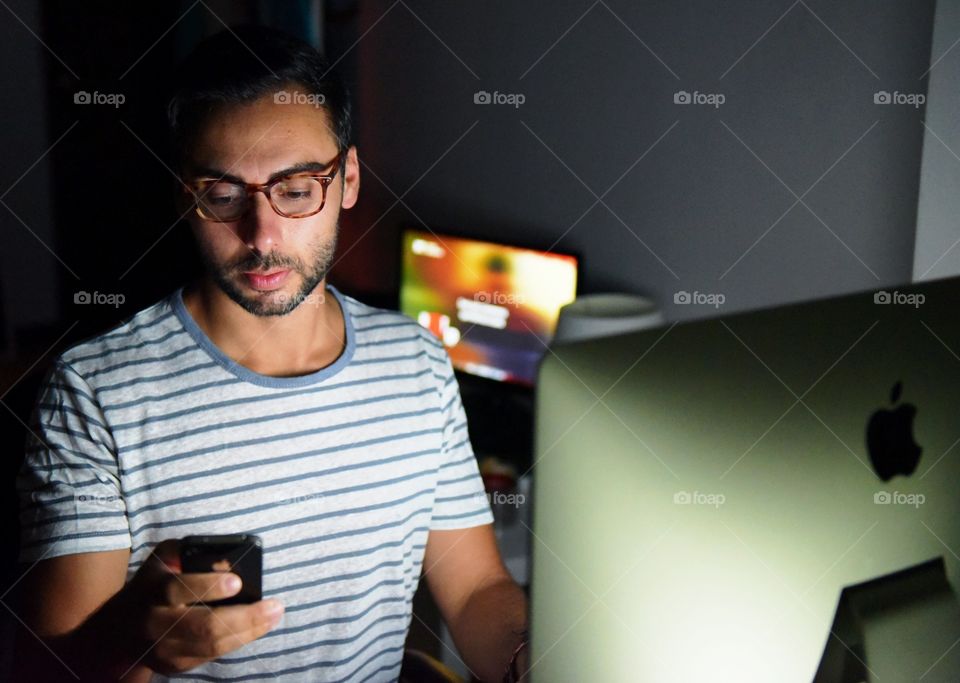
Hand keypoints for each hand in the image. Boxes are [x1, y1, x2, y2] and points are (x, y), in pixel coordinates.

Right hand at [108, 539, 283, 674]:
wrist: (119, 629)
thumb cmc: (153, 584)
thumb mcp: (163, 561)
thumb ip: (189, 553)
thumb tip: (227, 559)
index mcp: (152, 591)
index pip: (177, 589)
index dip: (207, 586)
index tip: (237, 581)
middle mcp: (156, 624)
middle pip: (203, 626)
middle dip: (244, 617)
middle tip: (274, 606)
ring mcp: (164, 650)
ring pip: (211, 646)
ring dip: (249, 631)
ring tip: (274, 615)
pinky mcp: (173, 666)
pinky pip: (211, 656)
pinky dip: (237, 641)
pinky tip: (257, 627)